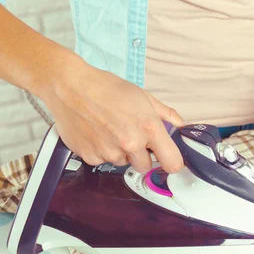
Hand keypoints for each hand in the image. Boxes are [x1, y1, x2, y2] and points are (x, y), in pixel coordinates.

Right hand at [39, 54, 183, 173]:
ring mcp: (109, 152)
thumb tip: (182, 125)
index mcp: (149, 128)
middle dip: (142, 155)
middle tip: (132, 136)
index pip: (172, 163)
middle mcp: (131, 144)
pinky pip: (103, 161)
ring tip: (110, 130)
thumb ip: (166, 114)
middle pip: (145, 166)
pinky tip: (96, 133)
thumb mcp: (143, 96)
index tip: (168, 159)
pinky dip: (101, 151)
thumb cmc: (108, 89)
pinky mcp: (90, 157)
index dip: (172, 163)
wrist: (70, 87)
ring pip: (123, 163)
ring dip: (120, 152)